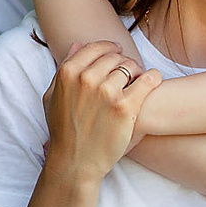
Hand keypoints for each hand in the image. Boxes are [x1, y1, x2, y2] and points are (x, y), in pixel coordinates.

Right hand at [43, 40, 162, 186]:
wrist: (75, 161)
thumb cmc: (63, 130)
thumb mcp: (52, 96)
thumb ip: (63, 69)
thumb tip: (77, 44)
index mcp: (67, 73)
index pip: (95, 47)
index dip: (108, 48)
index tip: (117, 52)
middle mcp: (86, 78)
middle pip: (114, 56)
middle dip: (122, 61)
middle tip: (129, 72)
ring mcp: (106, 92)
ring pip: (131, 66)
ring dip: (137, 70)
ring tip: (138, 80)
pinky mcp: (125, 107)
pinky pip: (148, 80)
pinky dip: (153, 77)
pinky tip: (153, 80)